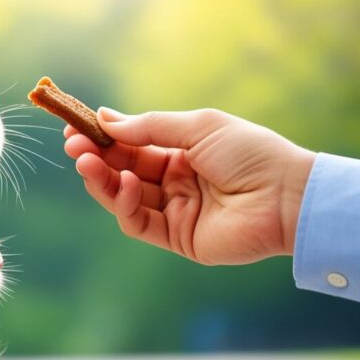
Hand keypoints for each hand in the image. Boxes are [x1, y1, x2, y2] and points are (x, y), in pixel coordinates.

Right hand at [64, 108, 316, 264]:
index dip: (103, 137)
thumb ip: (150, 127)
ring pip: (123, 197)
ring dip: (102, 179)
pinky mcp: (175, 238)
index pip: (132, 145)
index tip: (75, 128)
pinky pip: (138, 222)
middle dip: (95, 157)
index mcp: (182, 153)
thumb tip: (106, 121)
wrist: (287, 196)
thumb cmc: (251, 154)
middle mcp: (174, 182)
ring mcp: (173, 211)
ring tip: (86, 162)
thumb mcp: (198, 127)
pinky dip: (125, 203)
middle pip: (122, 170)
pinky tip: (126, 183)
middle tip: (72, 146)